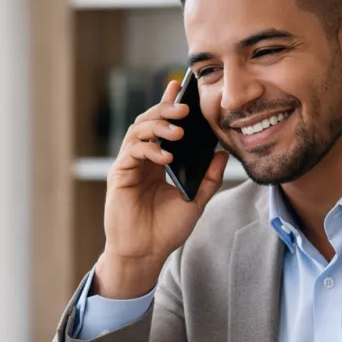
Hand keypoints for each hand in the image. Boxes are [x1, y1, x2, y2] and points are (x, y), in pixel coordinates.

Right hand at [95, 79, 228, 298]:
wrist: (145, 254)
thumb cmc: (166, 230)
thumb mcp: (195, 200)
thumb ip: (208, 177)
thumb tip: (222, 153)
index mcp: (158, 161)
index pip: (163, 126)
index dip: (169, 105)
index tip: (181, 87)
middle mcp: (142, 159)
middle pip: (149, 121)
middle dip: (165, 110)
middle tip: (184, 106)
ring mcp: (129, 166)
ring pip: (138, 131)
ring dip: (158, 126)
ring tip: (178, 130)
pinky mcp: (119, 175)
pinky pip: (132, 152)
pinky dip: (149, 149)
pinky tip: (165, 156)